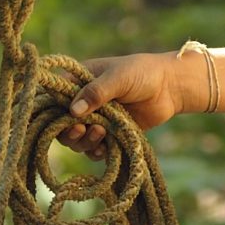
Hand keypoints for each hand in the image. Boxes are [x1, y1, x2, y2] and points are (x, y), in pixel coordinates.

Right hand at [58, 52, 196, 158]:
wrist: (170, 88)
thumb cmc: (143, 73)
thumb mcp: (118, 77)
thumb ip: (96, 93)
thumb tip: (73, 112)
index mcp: (80, 81)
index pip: (55, 98)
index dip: (54, 111)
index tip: (64, 118)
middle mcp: (84, 102)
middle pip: (61, 124)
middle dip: (69, 131)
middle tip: (81, 129)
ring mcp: (96, 119)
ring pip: (77, 139)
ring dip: (84, 141)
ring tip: (100, 133)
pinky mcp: (110, 134)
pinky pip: (95, 149)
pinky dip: (96, 151)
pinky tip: (105, 148)